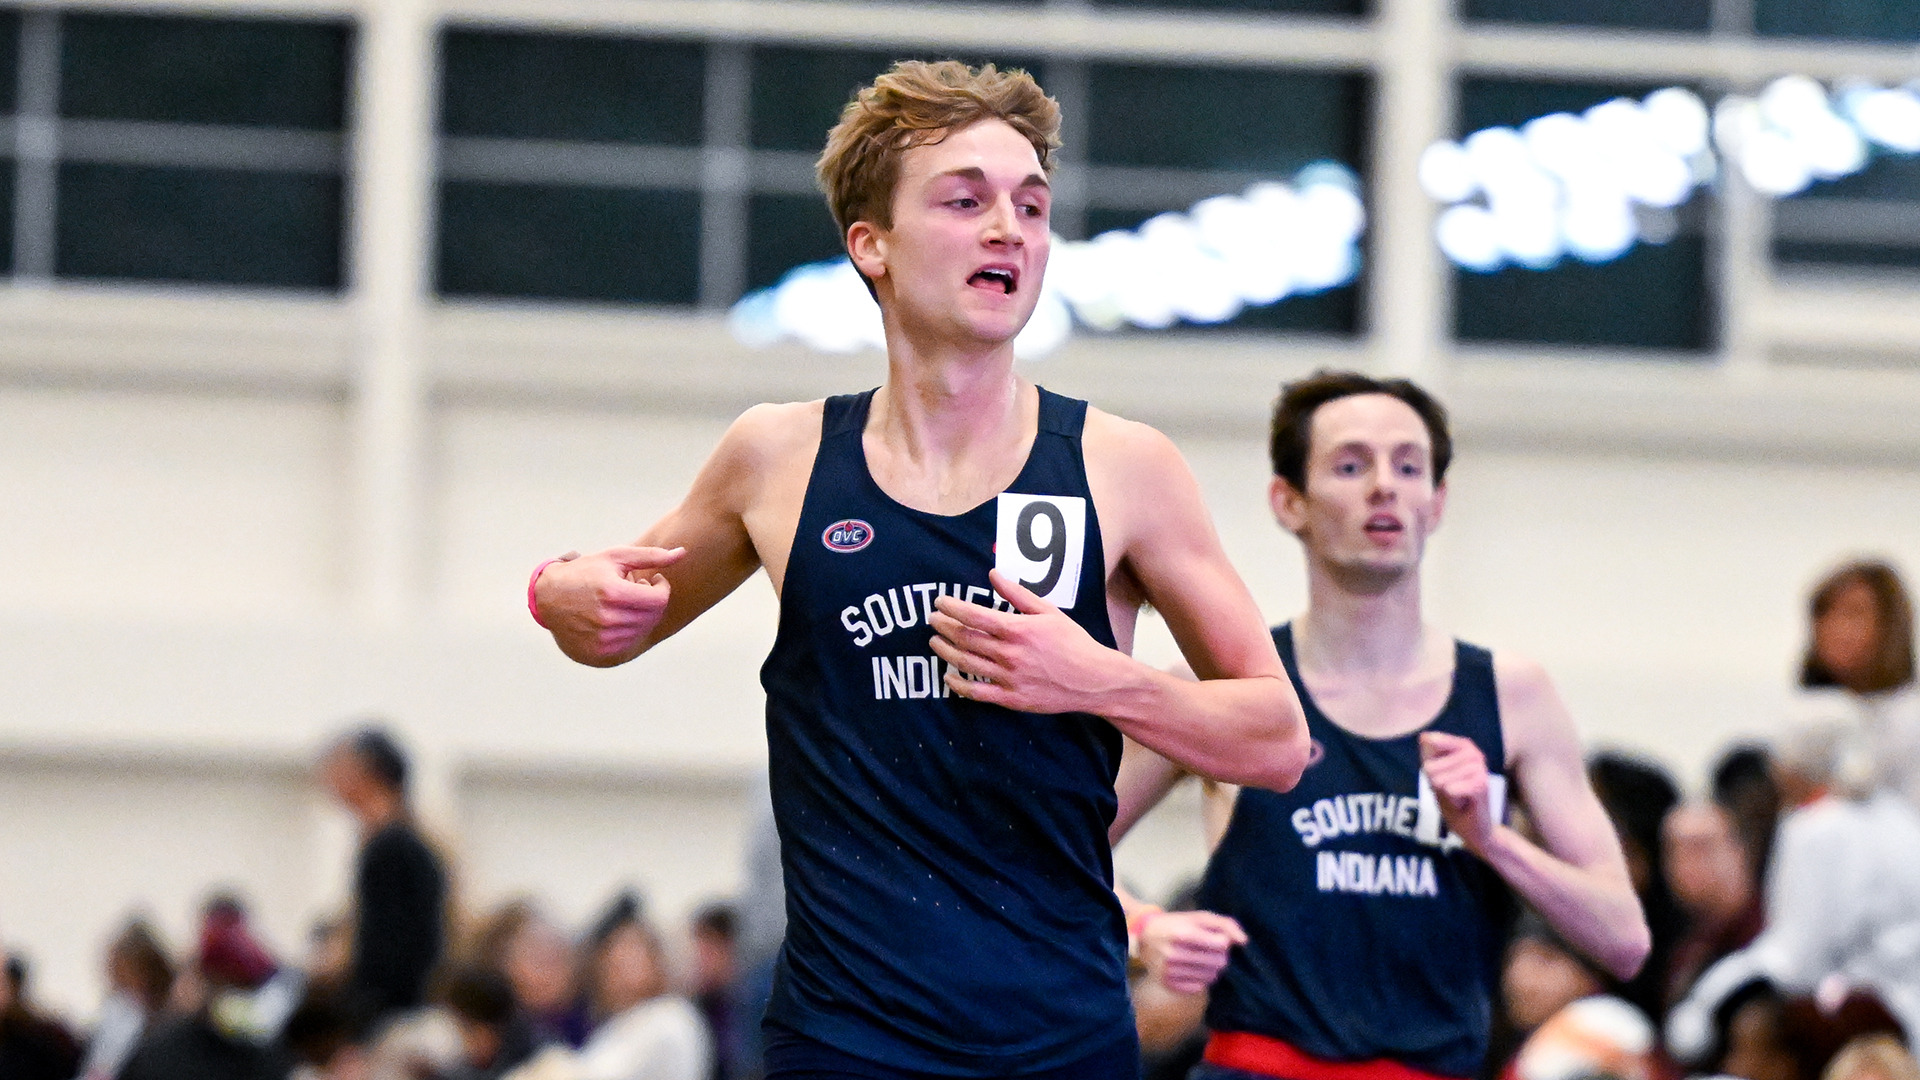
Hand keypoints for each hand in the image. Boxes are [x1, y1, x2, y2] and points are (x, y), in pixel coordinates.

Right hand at [535, 545, 685, 662]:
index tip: (655, 580)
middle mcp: (608, 618)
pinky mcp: (599, 651)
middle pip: (653, 615)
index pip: (659, 599)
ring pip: (643, 629)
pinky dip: (631, 629)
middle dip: (652, 600)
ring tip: (626, 600)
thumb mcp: (615, 557)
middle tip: (639, 588)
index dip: (663, 588)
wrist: (548, 596)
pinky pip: (630, 643)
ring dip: (641, 614)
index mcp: (614, 592)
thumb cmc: (585, 572)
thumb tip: (683, 553)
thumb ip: (651, 555)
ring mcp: (603, 638)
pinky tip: (620, 615)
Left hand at [928, 569, 1125, 713]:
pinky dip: (958, 685)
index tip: (939, 602)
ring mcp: (1008, 678)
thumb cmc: (1073, 642)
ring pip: (966, 663)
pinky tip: (947, 676)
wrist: (1093, 680)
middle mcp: (1009, 654)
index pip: (973, 615)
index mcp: (1017, 629)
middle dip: (943, 626)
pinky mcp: (1011, 699)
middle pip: (965, 638)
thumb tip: (993, 575)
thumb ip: (1018, 594)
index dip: (951, 607)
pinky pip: (976, 692)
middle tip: (933, 619)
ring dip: (945, 651)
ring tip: (935, 641)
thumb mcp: (1049, 612)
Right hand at [1138, 910, 1245, 994]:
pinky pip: (1199, 987)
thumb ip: (1224, 925)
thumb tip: (1244, 941)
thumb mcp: (1199, 917)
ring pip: (1211, 976)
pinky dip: (1200, 978)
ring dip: (1211, 967)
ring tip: (1200, 958)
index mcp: (1182, 933)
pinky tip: (1191, 968)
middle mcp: (1174, 954)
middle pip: (1219, 962)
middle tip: (1209, 950)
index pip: (1221, 945)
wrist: (1144, 937)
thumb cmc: (1177, 924)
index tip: (1215, 938)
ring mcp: (1170, 971)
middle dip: (1220, 956)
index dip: (1223, 941)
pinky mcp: (1168, 983)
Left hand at [1420, 731, 1496, 855]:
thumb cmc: (1454, 798)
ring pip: (1440, 780)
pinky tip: (1462, 802)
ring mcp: (1480, 769)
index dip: (1429, 763)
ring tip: (1457, 796)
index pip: (1435, 741)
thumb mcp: (1436, 774)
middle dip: (1435, 783)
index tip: (1437, 774)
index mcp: (1464, 747)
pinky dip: (1450, 799)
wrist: (1473, 826)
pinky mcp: (1482, 785)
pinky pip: (1450, 789)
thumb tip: (1424, 736)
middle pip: (1433, 767)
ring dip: (1444, 792)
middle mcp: (1474, 753)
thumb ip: (1429, 755)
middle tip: (1450, 790)